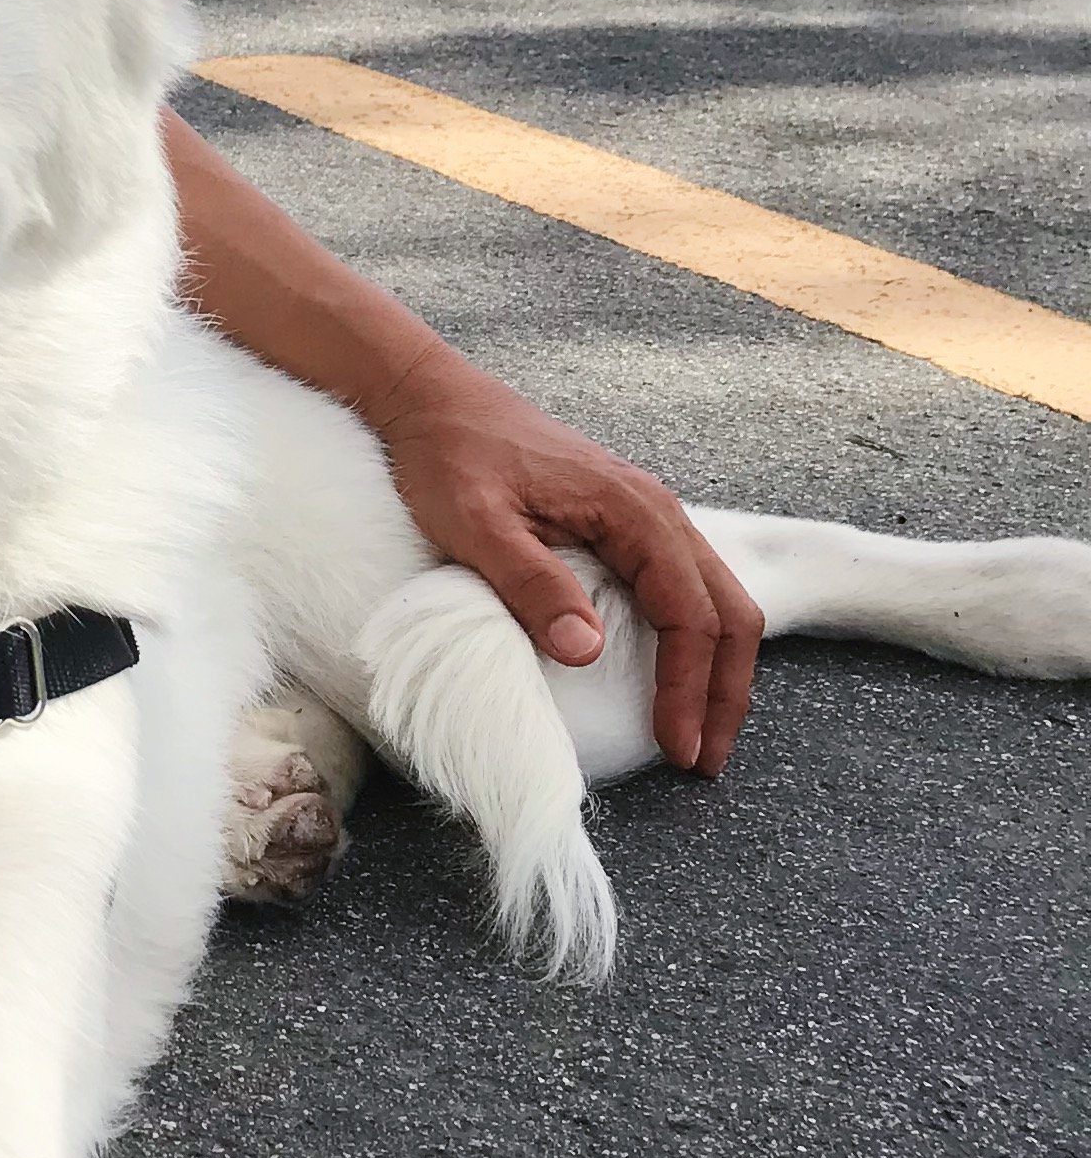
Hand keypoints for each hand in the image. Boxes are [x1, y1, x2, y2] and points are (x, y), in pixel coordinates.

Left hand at [368, 357, 762, 772]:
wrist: (430, 398)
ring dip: (713, 668)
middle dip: (724, 690)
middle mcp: (655, 510)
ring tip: (697, 732)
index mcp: (634, 511)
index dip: (689, 687)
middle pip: (727, 611)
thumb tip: (586, 652)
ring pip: (713, 599)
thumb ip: (530, 582)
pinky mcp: (622, 522)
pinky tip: (671, 676)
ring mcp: (643, 514)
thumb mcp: (476, 521)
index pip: (690, 614)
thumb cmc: (449, 454)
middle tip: (704, 759)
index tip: (677, 746)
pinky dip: (691, 639)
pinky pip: (681, 586)